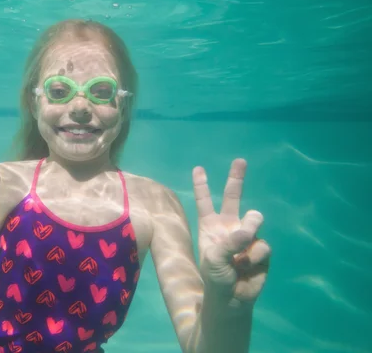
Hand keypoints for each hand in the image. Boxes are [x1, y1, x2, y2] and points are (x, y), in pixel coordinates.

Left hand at [192, 158, 270, 310]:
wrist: (232, 298)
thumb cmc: (215, 277)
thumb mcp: (215, 258)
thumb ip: (231, 240)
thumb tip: (251, 229)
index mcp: (210, 226)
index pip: (205, 202)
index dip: (202, 185)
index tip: (198, 168)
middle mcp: (228, 227)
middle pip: (233, 197)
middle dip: (236, 178)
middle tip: (240, 160)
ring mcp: (246, 236)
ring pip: (253, 222)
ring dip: (247, 237)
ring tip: (239, 257)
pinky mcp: (261, 249)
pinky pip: (262, 246)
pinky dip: (254, 257)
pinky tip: (248, 268)